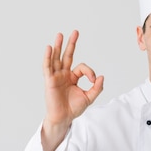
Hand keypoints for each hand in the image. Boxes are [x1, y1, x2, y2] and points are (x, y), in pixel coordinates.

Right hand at [41, 30, 103, 150]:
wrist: (64, 118)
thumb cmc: (74, 108)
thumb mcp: (89, 97)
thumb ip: (97, 88)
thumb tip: (102, 77)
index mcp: (72, 77)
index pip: (81, 67)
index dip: (90, 72)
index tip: (94, 81)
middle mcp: (63, 74)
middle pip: (67, 56)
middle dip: (71, 44)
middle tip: (75, 32)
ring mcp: (56, 76)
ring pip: (56, 58)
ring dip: (58, 46)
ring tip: (60, 35)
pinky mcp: (49, 81)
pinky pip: (47, 67)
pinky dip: (48, 57)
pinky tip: (49, 48)